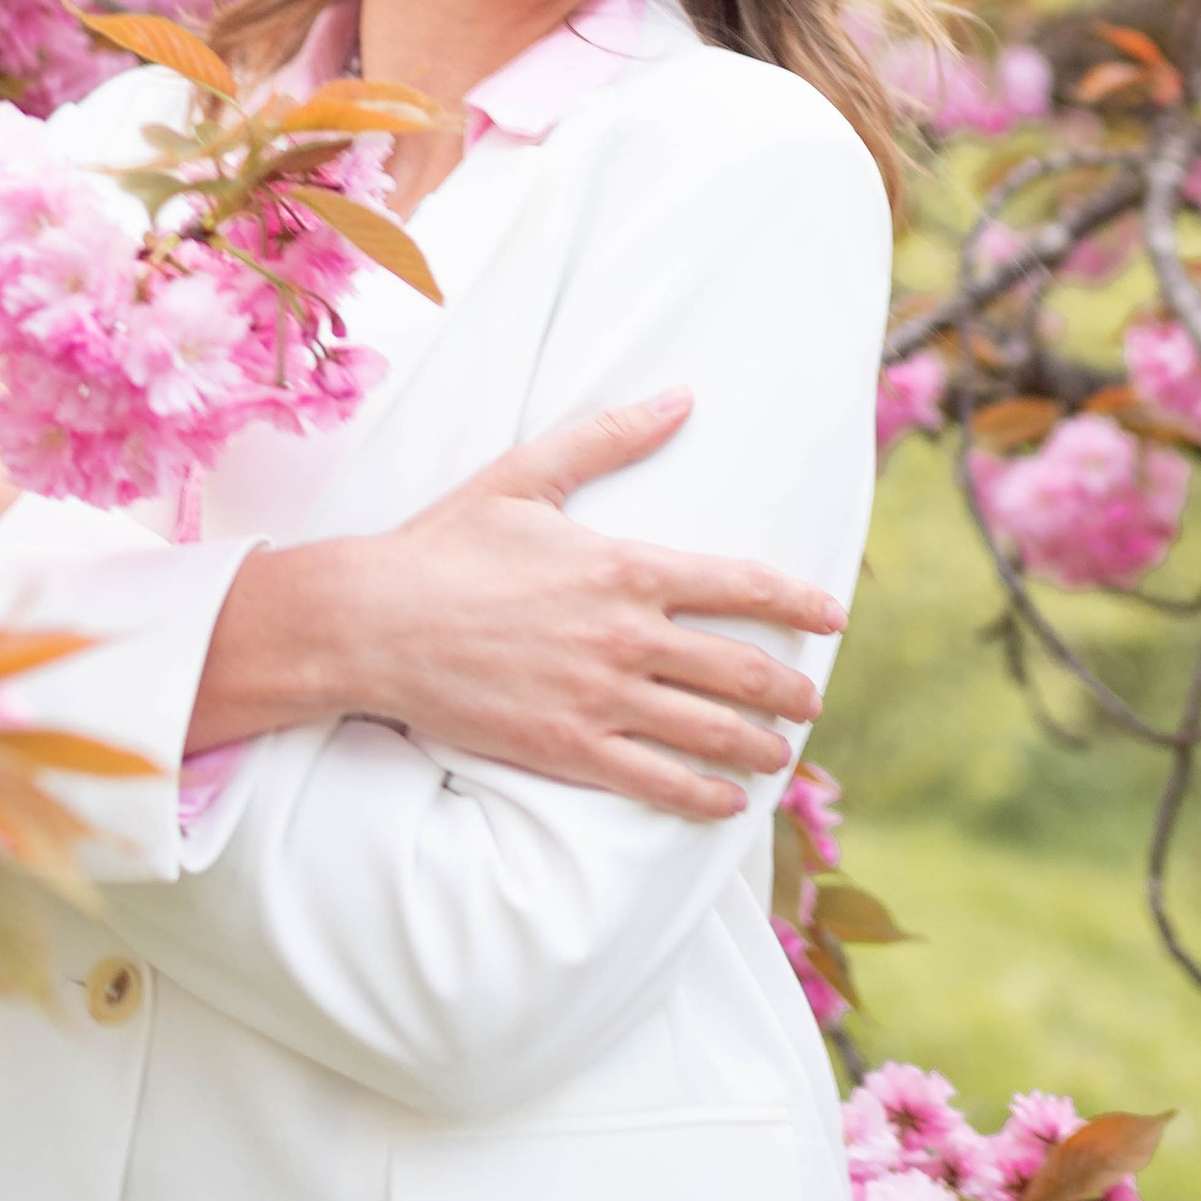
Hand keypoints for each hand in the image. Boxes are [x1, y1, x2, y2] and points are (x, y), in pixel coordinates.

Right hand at [189, 390, 848, 822]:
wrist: (368, 622)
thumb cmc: (443, 545)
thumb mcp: (527, 475)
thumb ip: (611, 436)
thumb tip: (682, 397)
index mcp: (624, 567)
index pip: (741, 586)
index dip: (798, 603)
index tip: (832, 616)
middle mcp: (625, 636)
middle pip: (741, 670)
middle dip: (791, 690)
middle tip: (811, 700)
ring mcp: (598, 698)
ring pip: (709, 732)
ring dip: (760, 747)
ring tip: (782, 754)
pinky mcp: (566, 749)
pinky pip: (655, 781)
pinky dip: (703, 795)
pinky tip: (728, 802)